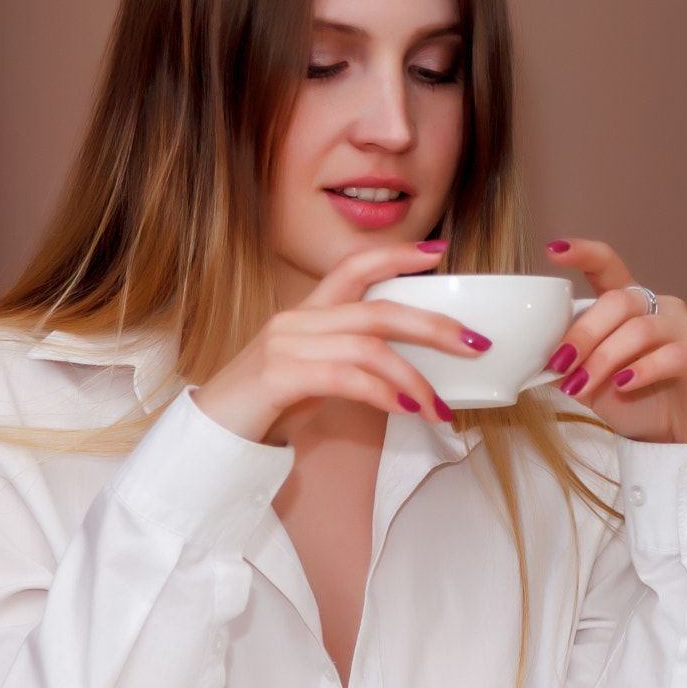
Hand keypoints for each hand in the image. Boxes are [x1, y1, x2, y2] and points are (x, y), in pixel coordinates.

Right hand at [192, 242, 489, 443]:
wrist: (212, 436)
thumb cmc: (271, 405)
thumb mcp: (318, 372)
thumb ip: (356, 361)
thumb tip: (416, 372)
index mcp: (308, 312)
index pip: (355, 266)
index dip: (398, 256)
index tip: (440, 251)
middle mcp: (297, 320)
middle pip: (378, 310)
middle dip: (433, 326)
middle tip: (474, 345)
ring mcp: (286, 345)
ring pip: (369, 347)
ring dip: (414, 379)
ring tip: (440, 408)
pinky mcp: (278, 376)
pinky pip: (345, 377)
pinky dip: (382, 393)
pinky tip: (404, 409)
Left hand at [542, 239, 686, 446]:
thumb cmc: (644, 407)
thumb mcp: (596, 387)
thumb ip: (572, 367)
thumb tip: (535, 358)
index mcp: (633, 309)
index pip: (610, 267)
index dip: (583, 253)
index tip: (553, 251)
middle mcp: (664, 309)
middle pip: (620, 300)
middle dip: (583, 332)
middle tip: (559, 363)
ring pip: (642, 329)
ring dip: (604, 358)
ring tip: (582, 387)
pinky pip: (674, 354)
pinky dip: (643, 369)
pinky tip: (624, 384)